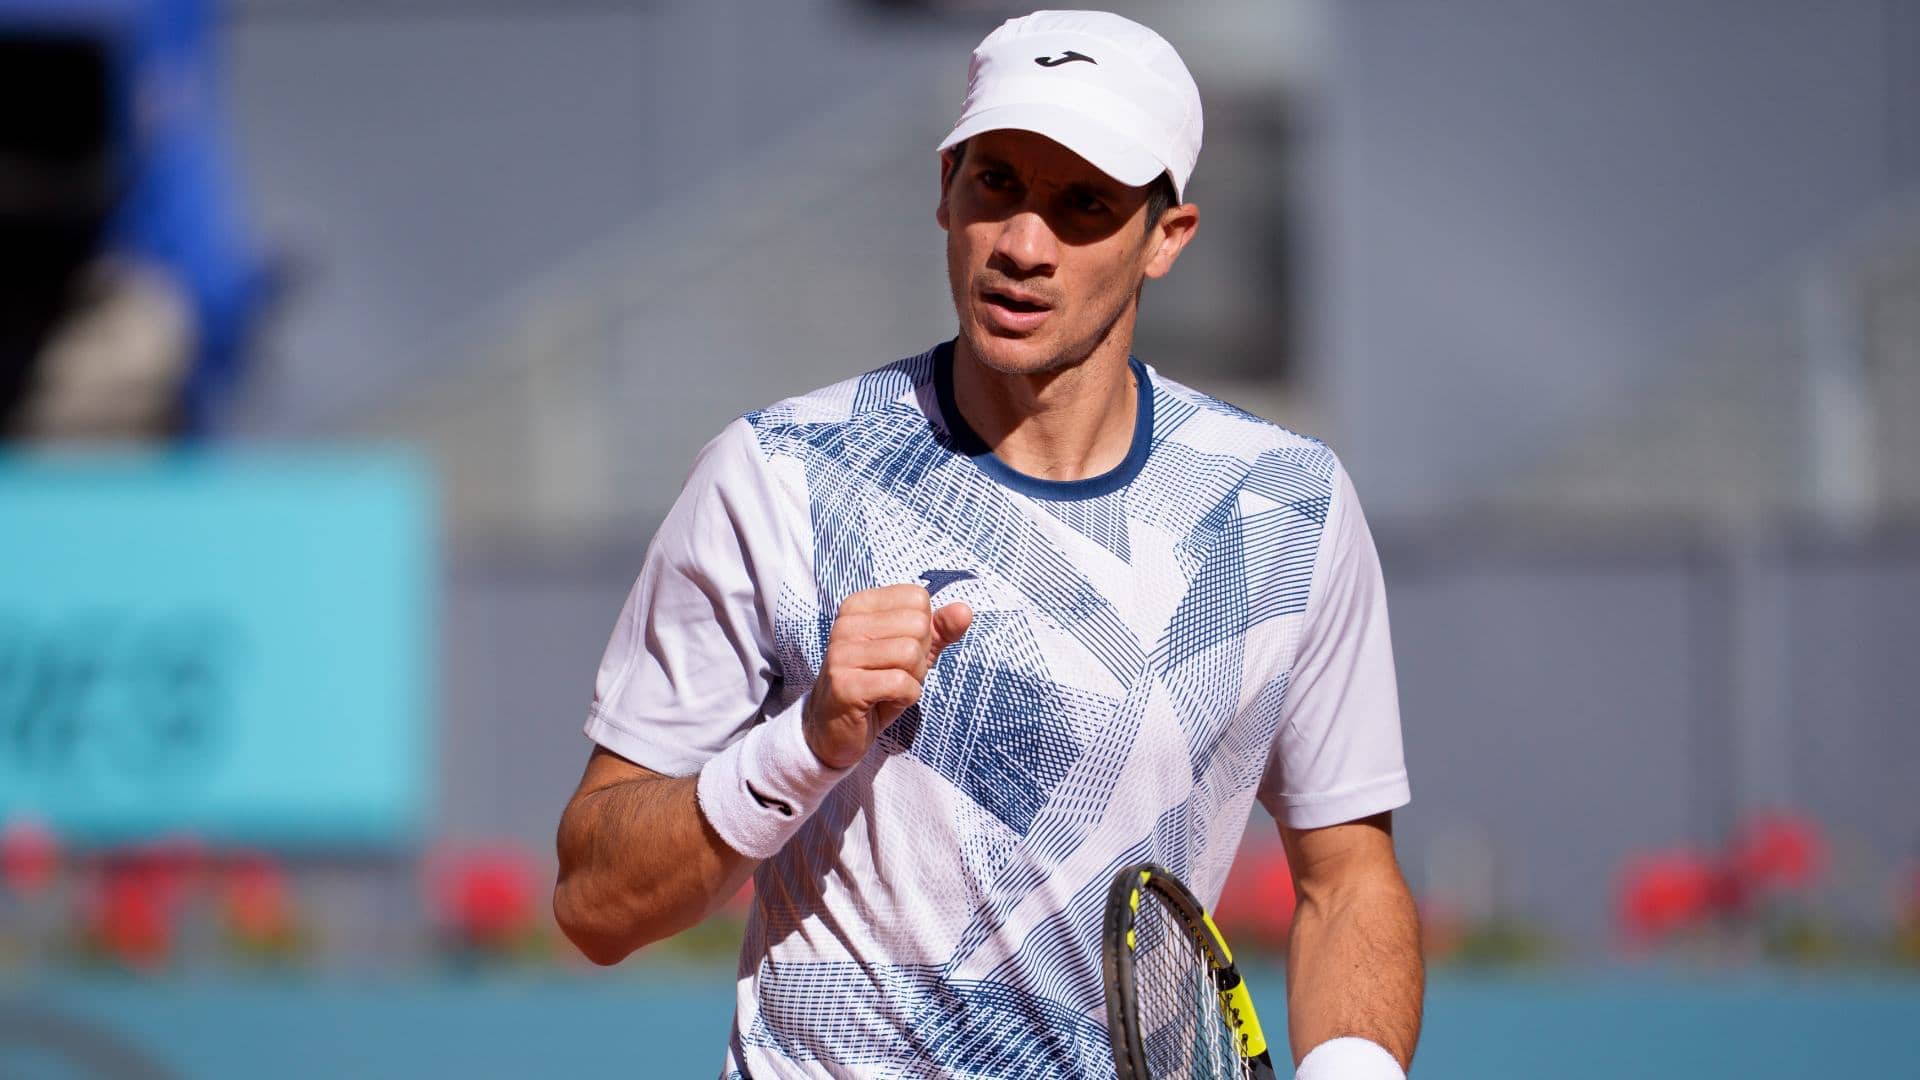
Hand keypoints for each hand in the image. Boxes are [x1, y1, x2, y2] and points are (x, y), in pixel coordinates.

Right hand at [804, 584, 971, 768]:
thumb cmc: (876, 683)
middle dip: (919, 657)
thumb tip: (965, 611)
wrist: (835, 728)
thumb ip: (939, 629)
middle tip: (894, 673)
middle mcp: (846, 624)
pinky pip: (901, 683)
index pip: (918, 598)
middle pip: (917, 625)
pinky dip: (906, 697)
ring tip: (889, 687)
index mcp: (859, 605)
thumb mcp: (913, 651)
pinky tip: (884, 701)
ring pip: (910, 654)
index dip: (922, 630)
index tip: (896, 651)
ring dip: (912, 679)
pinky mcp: (845, 685)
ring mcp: (841, 654)